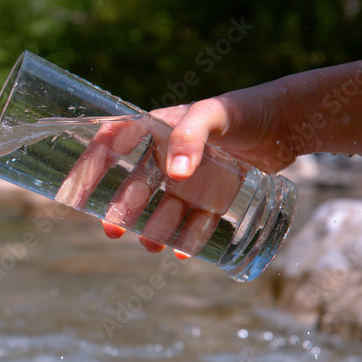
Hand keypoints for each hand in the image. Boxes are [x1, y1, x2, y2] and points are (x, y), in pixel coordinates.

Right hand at [55, 102, 253, 255]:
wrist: (289, 122)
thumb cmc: (244, 111)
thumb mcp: (213, 114)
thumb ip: (192, 136)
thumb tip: (174, 175)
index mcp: (156, 128)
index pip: (110, 145)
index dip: (88, 167)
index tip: (72, 191)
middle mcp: (167, 154)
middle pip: (134, 186)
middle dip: (120, 210)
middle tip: (112, 232)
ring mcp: (190, 176)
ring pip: (162, 207)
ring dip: (153, 228)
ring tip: (151, 245)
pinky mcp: (213, 192)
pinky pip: (194, 219)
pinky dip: (188, 236)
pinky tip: (185, 251)